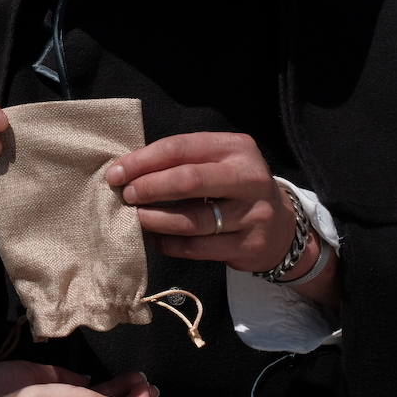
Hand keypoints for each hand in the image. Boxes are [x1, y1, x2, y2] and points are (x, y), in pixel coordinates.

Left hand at [106, 132, 294, 273]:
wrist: (280, 228)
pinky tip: (156, 240)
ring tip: (136, 218)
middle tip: (126, 196)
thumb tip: (125, 172)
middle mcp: (249, 177)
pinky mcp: (249, 245)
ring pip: (192, 219)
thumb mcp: (216, 164)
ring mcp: (253, 214)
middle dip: (149, 188)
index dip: (142, 161)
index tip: (116, 173)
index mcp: (236, 148)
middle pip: (188, 181)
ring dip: (156, 219)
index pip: (180, 148)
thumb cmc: (232, 189)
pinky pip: (197, 248)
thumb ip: (180, 163)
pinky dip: (169, 244)